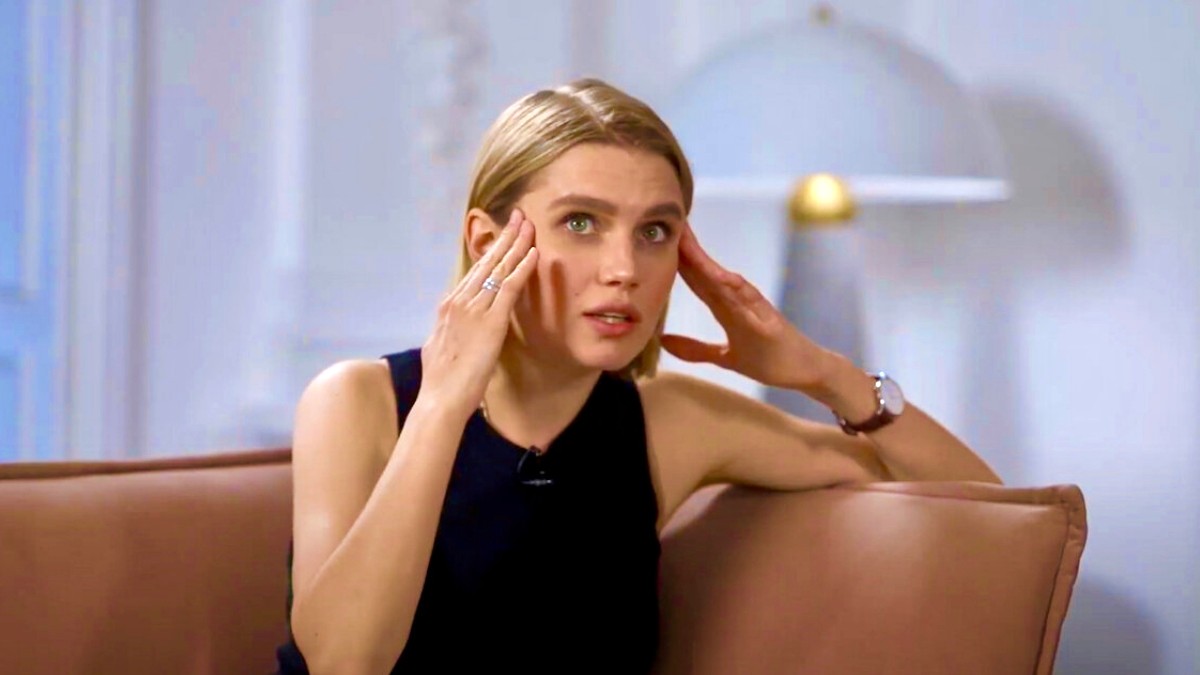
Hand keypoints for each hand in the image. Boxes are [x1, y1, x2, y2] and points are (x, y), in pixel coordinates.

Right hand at [420, 209, 537, 413]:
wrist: (440, 397)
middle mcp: (460, 300)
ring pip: (499, 269)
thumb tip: (449, 325)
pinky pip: (509, 288)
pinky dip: (522, 268)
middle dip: (504, 237)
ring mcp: (474, 308)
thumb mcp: (439, 346)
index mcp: (449, 305)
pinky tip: (533, 253)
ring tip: (529, 225)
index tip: (503, 235)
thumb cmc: (441, 381)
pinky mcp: (490, 321)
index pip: (475, 271)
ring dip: (516, 245)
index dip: (491, 251)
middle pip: (487, 262)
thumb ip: (448, 330)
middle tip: (518, 216)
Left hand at [660, 224, 835, 390]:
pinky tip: (721, 276)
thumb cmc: (769, 360)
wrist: (805, 371)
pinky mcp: (769, 321)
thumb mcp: (724, 358)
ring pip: (724, 279)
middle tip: (668, 222)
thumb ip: (696, 349)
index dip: (676, 259)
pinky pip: (751, 301)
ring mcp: (754, 308)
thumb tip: (664, 341)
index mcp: (726, 307)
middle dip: (686, 248)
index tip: (656, 240)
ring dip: (705, 261)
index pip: (696, 278)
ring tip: (686, 240)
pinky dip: (736, 288)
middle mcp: (738, 301)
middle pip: (706, 271)